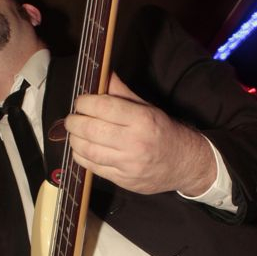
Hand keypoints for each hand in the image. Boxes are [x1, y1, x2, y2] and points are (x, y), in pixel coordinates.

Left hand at [64, 73, 215, 194]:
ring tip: (74, 133)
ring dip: (74, 140)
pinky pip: (93, 168)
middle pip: (92, 130)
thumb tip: (103, 74)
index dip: (85, 103)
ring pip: (89, 151)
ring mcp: (128, 164)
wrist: (184, 164)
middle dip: (74, 122)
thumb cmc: (164, 132)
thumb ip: (122, 93)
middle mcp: (135, 143)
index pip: (104, 107)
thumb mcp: (147, 108)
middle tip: (71, 118)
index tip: (80, 102)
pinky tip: (81, 149)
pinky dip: (81, 156)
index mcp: (142, 120)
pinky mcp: (123, 180)